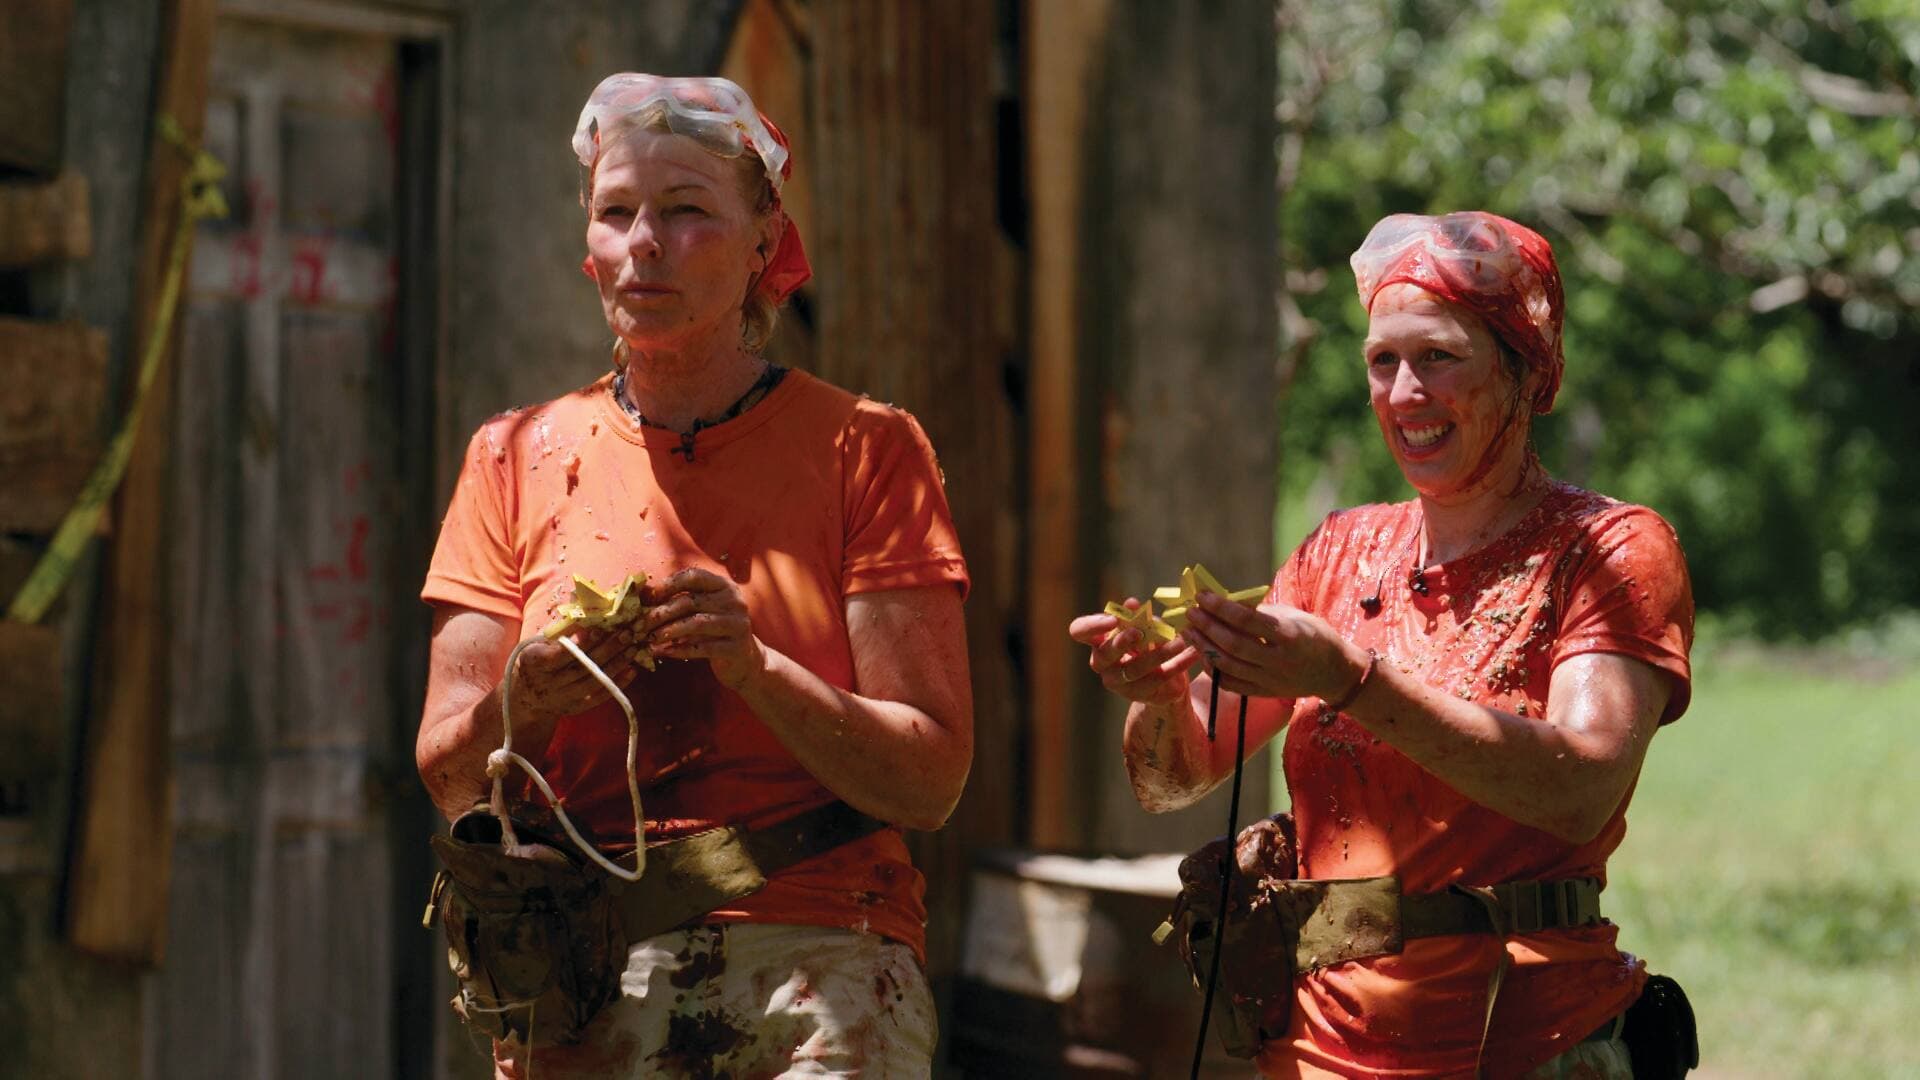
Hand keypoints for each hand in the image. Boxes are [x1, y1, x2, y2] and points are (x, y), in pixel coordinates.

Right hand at [503, 625, 644, 740]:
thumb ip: (562, 629)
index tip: (599, 629)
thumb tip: (587, 604)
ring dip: (616, 664)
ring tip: (633, 647)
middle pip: (580, 667)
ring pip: (593, 681)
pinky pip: (599, 696)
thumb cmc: (538, 659)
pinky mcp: (576, 708)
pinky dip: (617, 683)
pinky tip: (632, 670)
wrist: (528, 696)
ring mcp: (562, 698)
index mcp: (533, 662)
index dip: (579, 643)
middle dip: (606, 649)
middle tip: (626, 633)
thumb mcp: (540, 642)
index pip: (557, 654)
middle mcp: (547, 683)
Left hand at [642, 568, 765, 688]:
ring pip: (696, 623)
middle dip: (662, 613)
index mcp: (724, 586)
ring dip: (669, 631)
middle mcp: (734, 601)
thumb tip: (644, 594)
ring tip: (650, 639)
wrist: (745, 660)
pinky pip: (703, 648)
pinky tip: (665, 652)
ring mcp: (737, 624)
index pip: (694, 577)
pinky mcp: (735, 647)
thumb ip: (682, 600)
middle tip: (641, 624)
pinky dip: (680, 650)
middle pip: (690, 601)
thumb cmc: (716, 631)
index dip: (669, 584)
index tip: (650, 597)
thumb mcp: (704, 610)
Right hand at [1068, 600, 1199, 706]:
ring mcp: (1119, 683)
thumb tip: (1132, 603)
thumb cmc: (1150, 644)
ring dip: (1158, 653)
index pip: (1079, 630)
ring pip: (1134, 669)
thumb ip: (1138, 617)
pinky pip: (1159, 680)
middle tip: (1138, 632)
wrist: (1166, 678)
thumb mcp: (1146, 627)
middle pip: (1104, 654)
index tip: (1113, 619)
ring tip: (1180, 641)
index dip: (1092, 625)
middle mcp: (1103, 663)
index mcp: (1098, 640)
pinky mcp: (1140, 695)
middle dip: (1121, 642)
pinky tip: (1193, 654)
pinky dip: (1178, 665)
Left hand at [1180, 590, 1362, 701]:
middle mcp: (1278, 660)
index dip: (1221, 607)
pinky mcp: (1264, 693)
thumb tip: (1227, 602)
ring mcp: (1270, 680)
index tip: (1202, 596)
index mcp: (1289, 635)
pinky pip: (1231, 684)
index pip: (1247, 620)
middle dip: (1207, 626)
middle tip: (1190, 613)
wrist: (1335, 672)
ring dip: (1204, 647)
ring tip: (1189, 632)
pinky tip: (1203, 655)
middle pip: (1233, 644)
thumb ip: (1262, 612)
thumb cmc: (1314, 636)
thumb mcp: (1294, 616)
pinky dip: (1214, 670)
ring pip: (1228, 665)